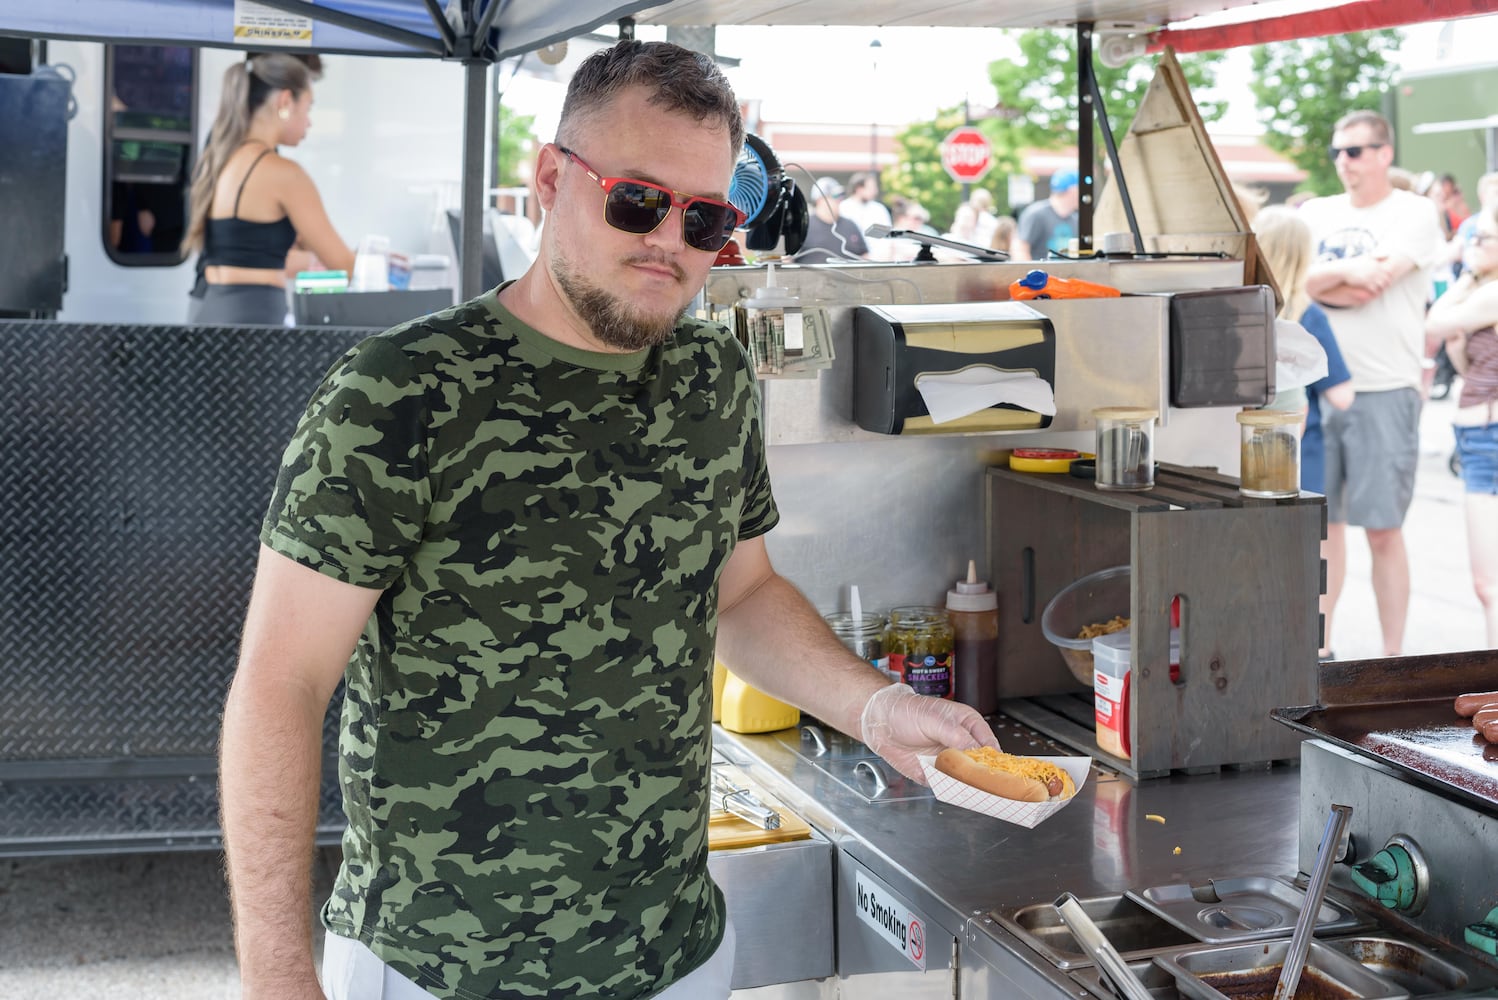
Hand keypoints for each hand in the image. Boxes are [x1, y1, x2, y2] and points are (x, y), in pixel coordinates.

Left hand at [859, 683, 998, 783]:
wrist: (880, 723)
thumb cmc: (907, 712)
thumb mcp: (934, 719)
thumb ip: (956, 735)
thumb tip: (976, 751)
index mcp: (968, 725)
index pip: (989, 745)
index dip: (994, 758)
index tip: (994, 770)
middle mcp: (961, 745)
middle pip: (980, 766)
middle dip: (979, 776)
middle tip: (977, 783)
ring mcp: (949, 760)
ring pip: (964, 778)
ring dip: (962, 784)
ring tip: (960, 785)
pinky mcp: (934, 773)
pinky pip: (945, 785)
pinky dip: (945, 788)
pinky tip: (944, 787)